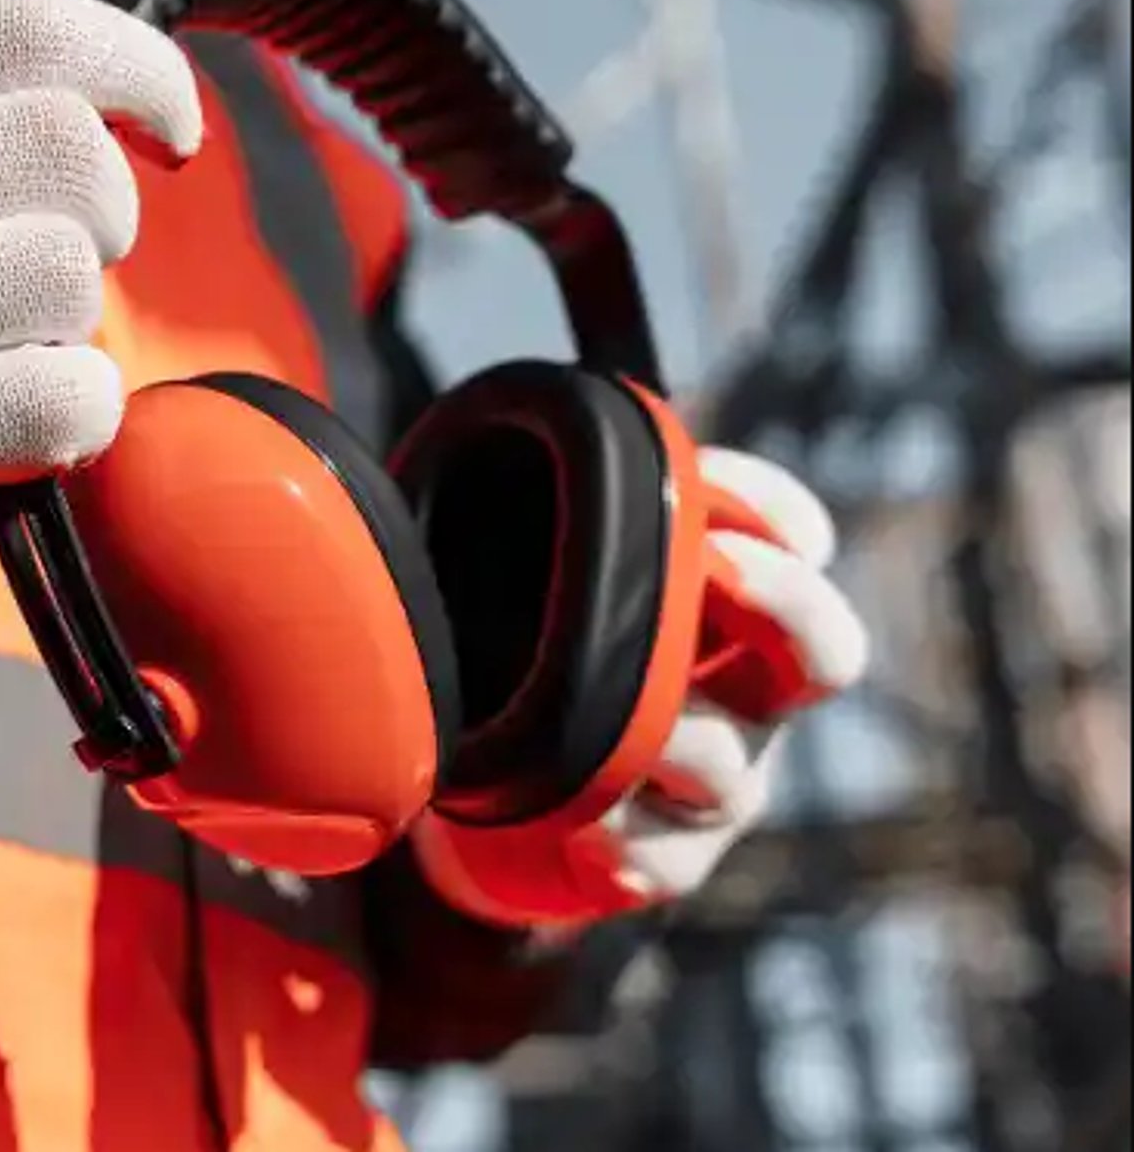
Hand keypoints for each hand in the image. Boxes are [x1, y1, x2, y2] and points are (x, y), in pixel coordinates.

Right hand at [0, 0, 202, 620]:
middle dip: (103, 225)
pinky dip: (73, 425)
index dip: (143, 74)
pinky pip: (71, 398)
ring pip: (74, 279)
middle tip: (44, 282)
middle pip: (77, 155)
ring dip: (72, 333)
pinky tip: (0, 430)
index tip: (169, 137)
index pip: (36, 28)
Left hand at [413, 449, 870, 928]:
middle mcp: (747, 691)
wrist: (479, 794)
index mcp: (725, 604)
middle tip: (716, 571)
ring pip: (726, 758)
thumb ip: (543, 516)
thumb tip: (521, 446)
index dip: (769, 507)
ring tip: (584, 727)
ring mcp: (723, 779)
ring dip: (659, 735)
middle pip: (826, 650)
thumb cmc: (512, 652)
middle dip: (786, 602)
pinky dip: (629, 846)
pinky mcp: (676, 858)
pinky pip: (672, 859)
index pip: (793, 536)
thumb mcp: (518, 569)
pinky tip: (585, 835)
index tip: (703, 478)